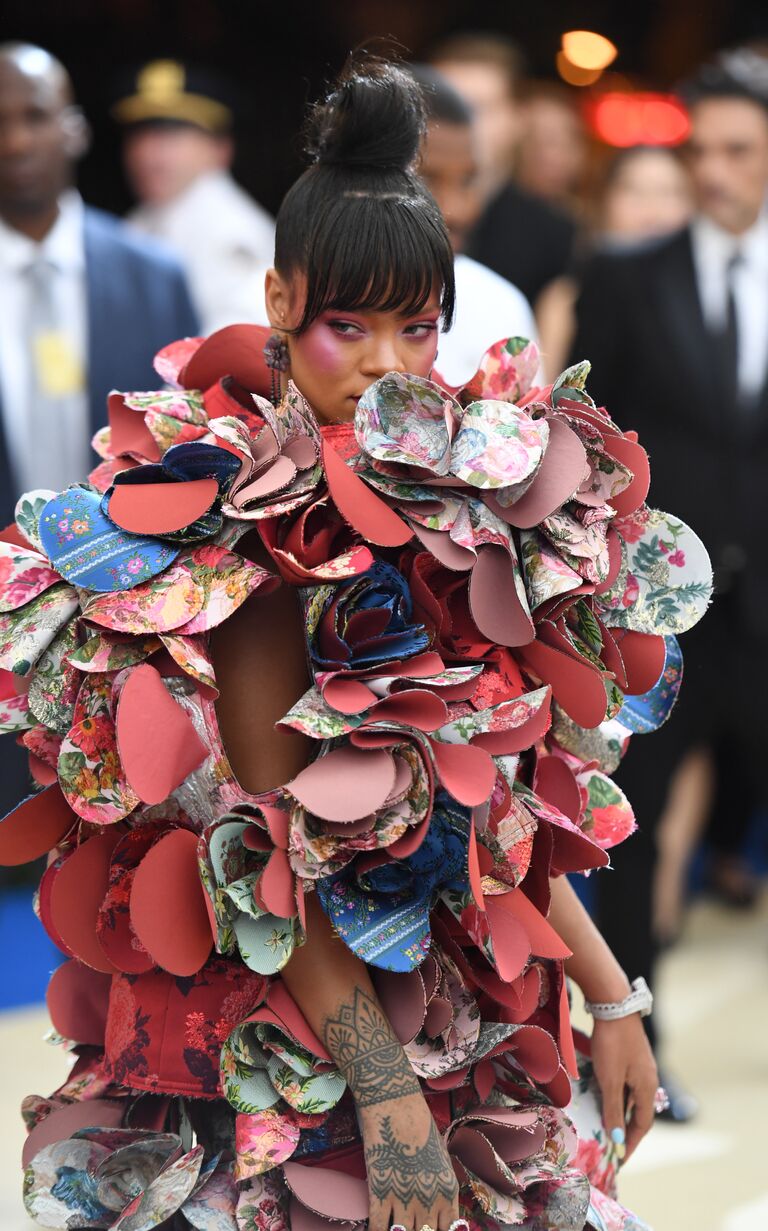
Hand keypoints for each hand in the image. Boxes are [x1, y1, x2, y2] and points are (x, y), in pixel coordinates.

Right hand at [361, 1092, 458, 1230]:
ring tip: (395, 1226)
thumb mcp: (440, 1155)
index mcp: (447, 1190)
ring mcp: (404, 1199)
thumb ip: (439, 1183)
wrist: (396, 1103)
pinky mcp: (380, 1193)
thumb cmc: (419, 1123)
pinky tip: (375, 1229)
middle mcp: (429, 1200)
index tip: (428, 1229)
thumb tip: (436, 1203)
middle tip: (410, 1226)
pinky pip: (379, 1228)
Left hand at [591, 1014, 657, 1161]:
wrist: (614, 1004)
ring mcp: (640, 1065)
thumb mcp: (610, 1080)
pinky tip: (602, 1094)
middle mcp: (648, 1078)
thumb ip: (614, 1110)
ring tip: (604, 1124)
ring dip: (619, 1111)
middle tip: (611, 1145)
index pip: (642, 1124)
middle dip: (625, 1130)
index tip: (618, 1159)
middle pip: (638, 1112)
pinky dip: (615, 1094)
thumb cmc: (612, 1044)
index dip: (630, 1143)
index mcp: (647, 1087)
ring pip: (630, 1096)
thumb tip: (617, 1139)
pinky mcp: (631, 1054)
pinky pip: (625, 1082)